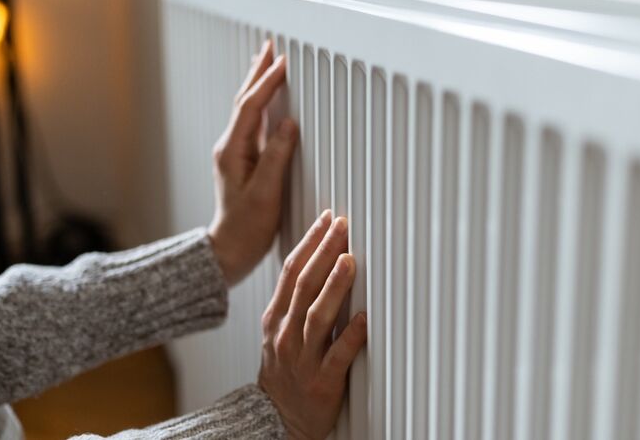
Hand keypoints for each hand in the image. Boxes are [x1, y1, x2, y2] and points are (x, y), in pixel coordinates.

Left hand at [208, 40, 297, 285]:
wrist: (230, 250)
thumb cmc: (247, 227)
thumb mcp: (265, 193)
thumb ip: (277, 156)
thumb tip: (289, 124)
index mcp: (233, 150)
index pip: (251, 106)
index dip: (268, 82)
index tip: (284, 62)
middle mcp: (231, 146)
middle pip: (245, 100)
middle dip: (258, 72)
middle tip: (270, 46)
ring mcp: (236, 152)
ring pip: (247, 108)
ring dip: (258, 84)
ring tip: (267, 62)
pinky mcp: (243, 160)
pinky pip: (253, 121)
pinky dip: (261, 103)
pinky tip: (268, 100)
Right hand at [258, 211, 367, 439]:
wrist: (275, 420)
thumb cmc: (285, 371)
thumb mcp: (279, 331)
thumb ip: (296, 299)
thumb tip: (320, 259)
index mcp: (276, 318)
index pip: (292, 272)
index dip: (309, 243)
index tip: (328, 219)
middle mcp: (286, 335)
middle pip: (304, 286)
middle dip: (323, 252)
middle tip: (342, 226)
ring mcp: (302, 359)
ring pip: (317, 317)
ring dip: (334, 287)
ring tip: (348, 261)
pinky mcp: (322, 383)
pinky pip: (337, 357)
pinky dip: (351, 336)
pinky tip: (365, 319)